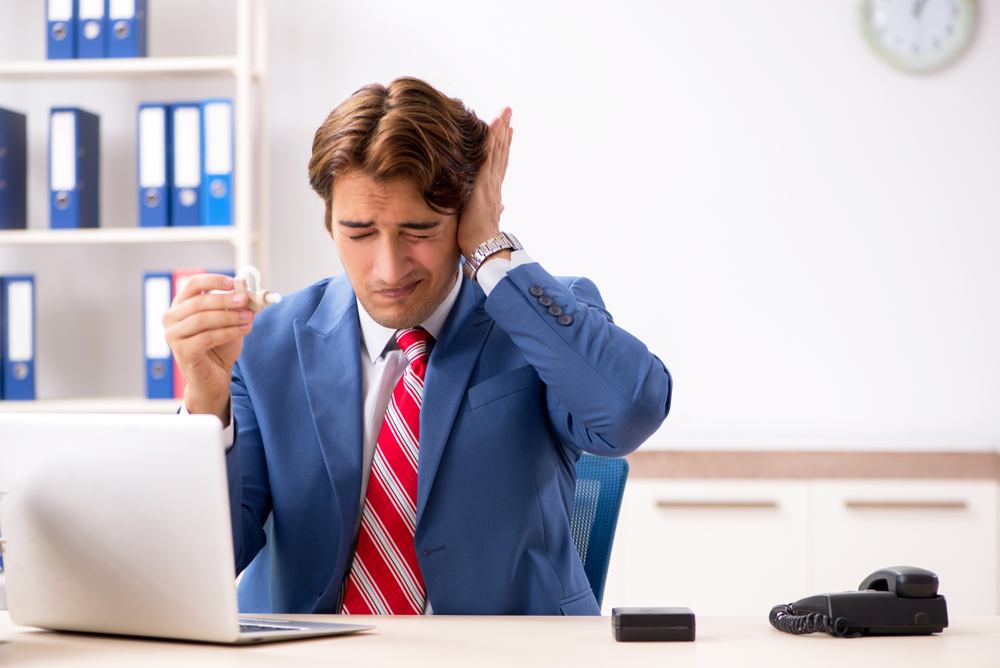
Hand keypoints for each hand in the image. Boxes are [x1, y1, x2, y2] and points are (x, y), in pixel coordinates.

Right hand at [163, 273, 253, 424]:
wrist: (214, 376)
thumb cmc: (219, 346)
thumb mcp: (227, 321)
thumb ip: (233, 306)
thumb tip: (248, 292)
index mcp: (181, 305)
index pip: (193, 284)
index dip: (213, 280)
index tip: (234, 282)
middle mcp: (172, 318)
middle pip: (199, 302)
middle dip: (225, 300)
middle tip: (245, 300)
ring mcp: (173, 335)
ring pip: (203, 320)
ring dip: (229, 316)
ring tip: (249, 317)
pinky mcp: (182, 352)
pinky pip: (207, 337)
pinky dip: (228, 332)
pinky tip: (244, 329)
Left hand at [457, 107, 512, 259]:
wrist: (484, 246)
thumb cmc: (481, 240)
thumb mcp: (487, 220)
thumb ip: (495, 210)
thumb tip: (502, 207)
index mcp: (493, 192)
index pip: (499, 165)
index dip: (504, 148)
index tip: (508, 132)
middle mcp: (494, 183)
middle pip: (501, 152)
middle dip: (504, 132)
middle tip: (508, 113)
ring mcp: (490, 180)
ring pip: (497, 149)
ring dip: (501, 129)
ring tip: (505, 112)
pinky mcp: (483, 180)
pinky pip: (488, 154)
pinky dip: (492, 138)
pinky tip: (494, 123)